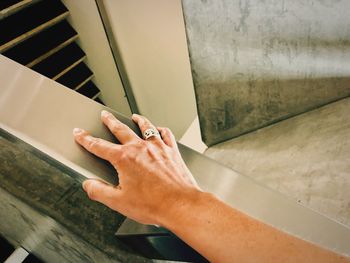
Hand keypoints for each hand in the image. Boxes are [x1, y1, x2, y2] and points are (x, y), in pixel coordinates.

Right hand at [73, 110, 200, 225]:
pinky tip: (159, 129)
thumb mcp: (118, 202)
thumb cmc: (153, 204)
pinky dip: (161, 130)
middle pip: (121, 129)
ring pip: (146, 127)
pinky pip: (166, 134)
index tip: (80, 133)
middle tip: (105, 115)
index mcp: (124, 159)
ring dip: (138, 120)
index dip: (86, 139)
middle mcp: (140, 148)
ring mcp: (158, 148)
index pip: (99, 146)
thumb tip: (89, 184)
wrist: (180, 204)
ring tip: (134, 116)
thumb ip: (99, 191)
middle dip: (110, 121)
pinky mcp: (172, 151)